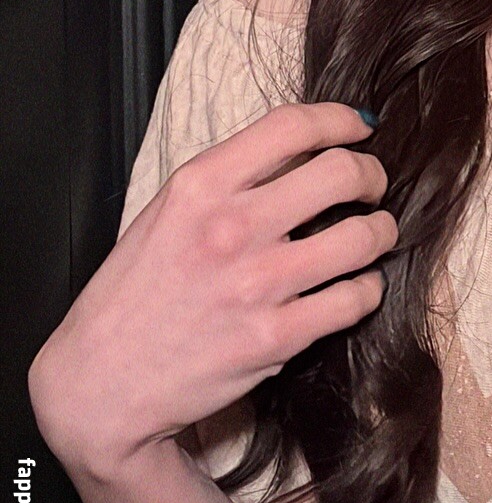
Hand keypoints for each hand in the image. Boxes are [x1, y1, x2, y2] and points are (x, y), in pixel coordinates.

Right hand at [29, 102, 395, 473]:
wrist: (100, 384)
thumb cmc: (137, 293)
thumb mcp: (169, 211)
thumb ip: (231, 178)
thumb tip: (305, 151)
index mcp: (200, 185)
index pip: (292, 126)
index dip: (340, 119)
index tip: (359, 127)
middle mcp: (231, 227)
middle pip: (342, 172)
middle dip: (372, 176)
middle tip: (371, 187)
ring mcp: (256, 284)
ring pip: (363, 236)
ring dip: (381, 232)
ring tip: (373, 235)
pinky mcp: (274, 339)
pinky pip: (354, 299)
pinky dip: (367, 289)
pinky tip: (356, 287)